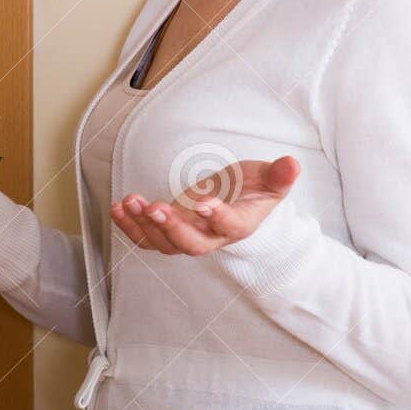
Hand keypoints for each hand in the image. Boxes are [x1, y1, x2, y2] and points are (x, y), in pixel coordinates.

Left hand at [110, 156, 299, 254]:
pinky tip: (117, 208)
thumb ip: (278, 175)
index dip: (217, 217)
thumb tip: (293, 164)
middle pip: (192, 246)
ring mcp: (187, 236)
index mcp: (238, 224)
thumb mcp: (266, 178)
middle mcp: (211, 236)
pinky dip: (129, 227)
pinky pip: (146, 240)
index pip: (230, 227)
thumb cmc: (251, 189)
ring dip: (143, 225)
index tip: (204, 203)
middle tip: (154, 207)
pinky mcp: (168, 232)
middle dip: (171, 228)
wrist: (234, 200)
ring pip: (164, 244)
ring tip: (129, 200)